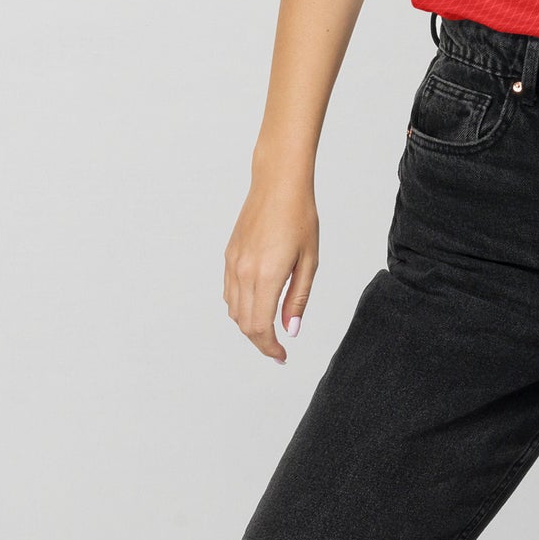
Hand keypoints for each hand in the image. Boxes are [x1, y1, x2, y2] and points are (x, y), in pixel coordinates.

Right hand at [222, 171, 318, 364]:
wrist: (278, 183)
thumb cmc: (300, 216)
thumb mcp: (309, 259)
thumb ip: (298, 297)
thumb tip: (290, 330)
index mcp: (266, 275)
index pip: (260, 327)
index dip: (270, 347)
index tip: (282, 356)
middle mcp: (244, 273)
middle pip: (244, 324)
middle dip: (260, 341)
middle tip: (278, 348)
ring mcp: (233, 264)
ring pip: (233, 310)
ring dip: (249, 325)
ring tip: (270, 328)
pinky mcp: (229, 255)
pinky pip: (229, 292)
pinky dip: (240, 306)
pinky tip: (256, 304)